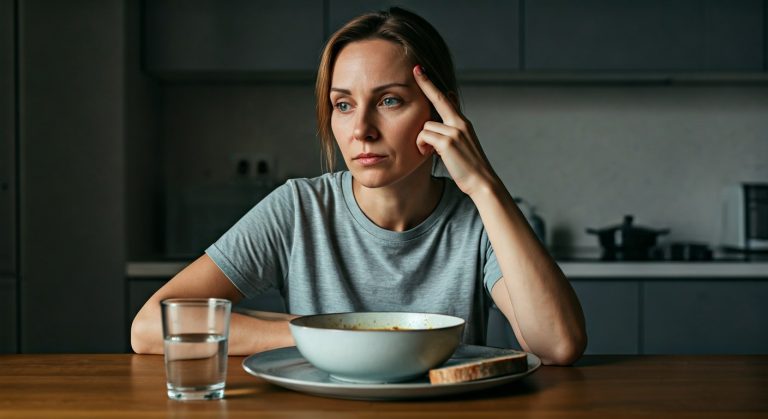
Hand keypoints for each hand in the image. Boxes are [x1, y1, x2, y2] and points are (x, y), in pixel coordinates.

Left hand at [413, 65, 496, 196]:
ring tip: (430, 152)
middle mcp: (460, 123)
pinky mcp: (447, 142)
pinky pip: (424, 136)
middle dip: (426, 84)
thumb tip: (439, 124)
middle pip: (437, 100)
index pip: (446, 98)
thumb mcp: (462, 144)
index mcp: (463, 123)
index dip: (432, 85)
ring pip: (426, 126)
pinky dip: (422, 146)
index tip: (421, 71)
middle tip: (416, 69)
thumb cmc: (469, 167)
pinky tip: (429, 154)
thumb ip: (451, 130)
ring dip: (423, 140)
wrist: (482, 182)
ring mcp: (454, 131)